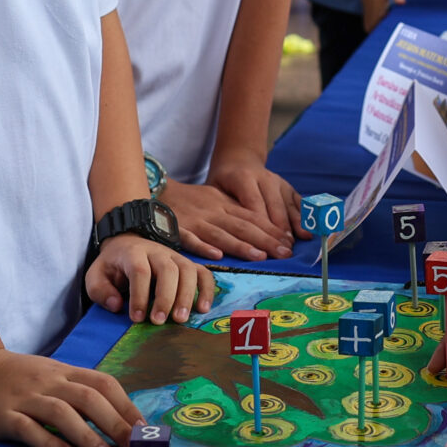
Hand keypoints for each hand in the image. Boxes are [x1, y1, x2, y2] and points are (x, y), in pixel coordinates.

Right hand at [0, 346, 140, 446]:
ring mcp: (25, 397)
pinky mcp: (3, 415)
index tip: (145, 430)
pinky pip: (28, 427)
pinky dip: (49, 441)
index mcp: (64, 372)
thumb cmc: (17, 379)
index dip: (126, 406)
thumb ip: (77, 394)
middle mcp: (49, 382)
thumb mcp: (51, 378)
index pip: (103, 384)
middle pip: (88, 398)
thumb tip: (117, 421)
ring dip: (86, 434)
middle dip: (115, 422)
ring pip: (61, 412)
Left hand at [86, 233, 218, 324]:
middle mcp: (157, 251)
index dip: (139, 295)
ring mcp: (175, 256)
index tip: (137, 318)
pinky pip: (203, 273)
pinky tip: (203, 309)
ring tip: (181, 319)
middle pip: (168, 270)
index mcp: (133, 253)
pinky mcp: (187, 263)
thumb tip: (117, 305)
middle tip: (160, 321)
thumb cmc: (113, 265)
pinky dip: (207, 290)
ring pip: (188, 270)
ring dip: (187, 295)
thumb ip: (100, 291)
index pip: (140, 272)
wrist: (127, 242)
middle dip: (165, 297)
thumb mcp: (96, 275)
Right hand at [159, 177, 281, 261]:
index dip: (272, 230)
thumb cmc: (191, 200)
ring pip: (222, 234)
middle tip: (285, 253)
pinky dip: (204, 247)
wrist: (158, 190)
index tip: (289, 242)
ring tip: (260, 256)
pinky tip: (217, 256)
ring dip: (241, 246)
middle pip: (243, 226)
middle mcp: (214, 212)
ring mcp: (196, 221)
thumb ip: (236, 212)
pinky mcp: (177, 229)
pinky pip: (191, 239)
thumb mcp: (216, 198)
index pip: (253, 217)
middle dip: (266, 240)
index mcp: (224, 205)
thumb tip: (263, 226)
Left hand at [205, 158, 300, 251]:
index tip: (264, 244)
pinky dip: (302, 219)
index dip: (260, 225)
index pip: (253, 203)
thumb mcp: (213, 190)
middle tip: (281, 252)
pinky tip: (305, 234)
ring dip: (292, 227)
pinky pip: (298, 203)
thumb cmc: (222, 182)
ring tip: (292, 246)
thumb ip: (219, 208)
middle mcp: (264, 178)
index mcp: (243, 178)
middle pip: (273, 207)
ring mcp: (279, 181)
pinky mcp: (288, 187)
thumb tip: (222, 235)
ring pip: (287, 205)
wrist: (239, 161)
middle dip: (278, 231)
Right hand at [361, 0, 404, 29]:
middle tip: (390, 28)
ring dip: (376, 22)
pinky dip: (375, 16)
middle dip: (377, 29)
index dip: (379, 30)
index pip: (373, 23)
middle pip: (369, 23)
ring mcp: (367, 0)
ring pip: (368, 18)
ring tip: (389, 22)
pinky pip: (368, 12)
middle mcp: (370, 3)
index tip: (389, 31)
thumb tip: (401, 3)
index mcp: (377, 1)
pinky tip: (385, 14)